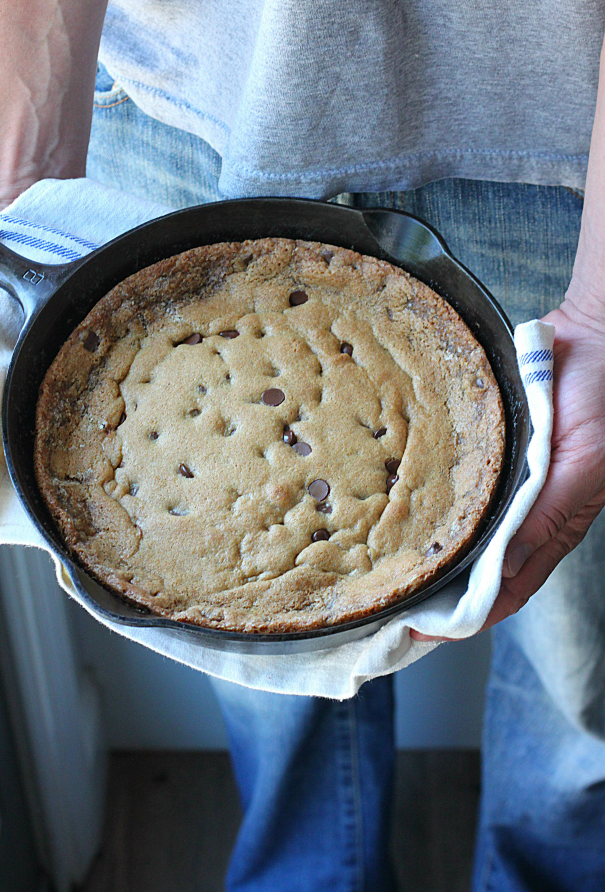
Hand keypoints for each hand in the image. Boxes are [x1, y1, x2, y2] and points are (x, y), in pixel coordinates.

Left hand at [411, 299, 604, 641]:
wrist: (595, 333)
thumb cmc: (602, 400)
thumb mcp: (584, 464)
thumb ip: (547, 516)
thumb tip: (505, 569)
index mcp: (552, 527)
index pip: (506, 589)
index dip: (466, 616)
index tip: (421, 629)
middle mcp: (524, 511)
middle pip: (475, 564)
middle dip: (436, 587)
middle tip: (386, 596)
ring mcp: (503, 481)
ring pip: (460, 524)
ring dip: (428, 543)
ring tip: (379, 556)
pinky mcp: (487, 449)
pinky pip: (455, 478)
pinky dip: (430, 492)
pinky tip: (395, 496)